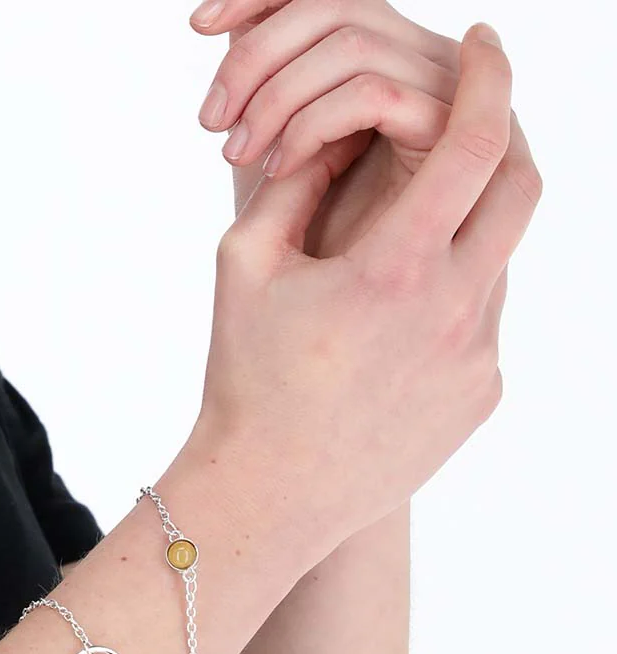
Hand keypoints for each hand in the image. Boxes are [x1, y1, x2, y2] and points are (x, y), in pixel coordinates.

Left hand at [189, 0, 483, 254]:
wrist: (329, 321)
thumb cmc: (297, 243)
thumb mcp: (265, 150)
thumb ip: (259, 85)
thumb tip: (222, 22)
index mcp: (373, 59)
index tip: (196, 26)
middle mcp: (412, 63)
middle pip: (333, 4)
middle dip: (256, 55)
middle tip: (211, 121)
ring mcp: (437, 93)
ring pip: (351, 41)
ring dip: (277, 93)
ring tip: (237, 152)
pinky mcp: (447, 135)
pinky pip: (375, 93)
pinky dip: (314, 121)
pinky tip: (280, 164)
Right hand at [191, 23, 541, 555]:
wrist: (269, 493)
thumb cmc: (245, 379)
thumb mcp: (245, 266)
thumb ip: (294, 180)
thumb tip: (340, 129)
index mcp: (394, 269)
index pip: (473, 140)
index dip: (488, 78)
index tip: (487, 45)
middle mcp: (457, 312)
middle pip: (522, 187)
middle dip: (503, 136)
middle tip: (469, 122)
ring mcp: (478, 360)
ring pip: (499, 259)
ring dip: (462, 231)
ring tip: (395, 256)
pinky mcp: (481, 398)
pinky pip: (484, 322)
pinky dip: (451, 297)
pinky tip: (392, 328)